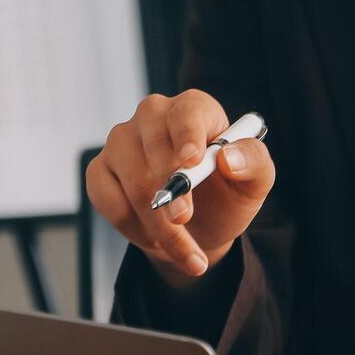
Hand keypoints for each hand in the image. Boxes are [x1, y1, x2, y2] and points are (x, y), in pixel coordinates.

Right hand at [84, 90, 275, 283]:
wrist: (199, 227)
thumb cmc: (227, 195)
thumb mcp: (254, 183)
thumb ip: (254, 163)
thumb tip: (229, 157)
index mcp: (194, 109)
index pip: (187, 113)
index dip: (187, 135)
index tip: (191, 161)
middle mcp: (153, 116)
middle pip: (156, 151)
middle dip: (172, 194)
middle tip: (185, 221)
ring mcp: (122, 140)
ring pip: (133, 182)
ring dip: (157, 223)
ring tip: (181, 246)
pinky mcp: (100, 169)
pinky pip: (108, 199)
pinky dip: (133, 227)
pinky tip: (154, 237)